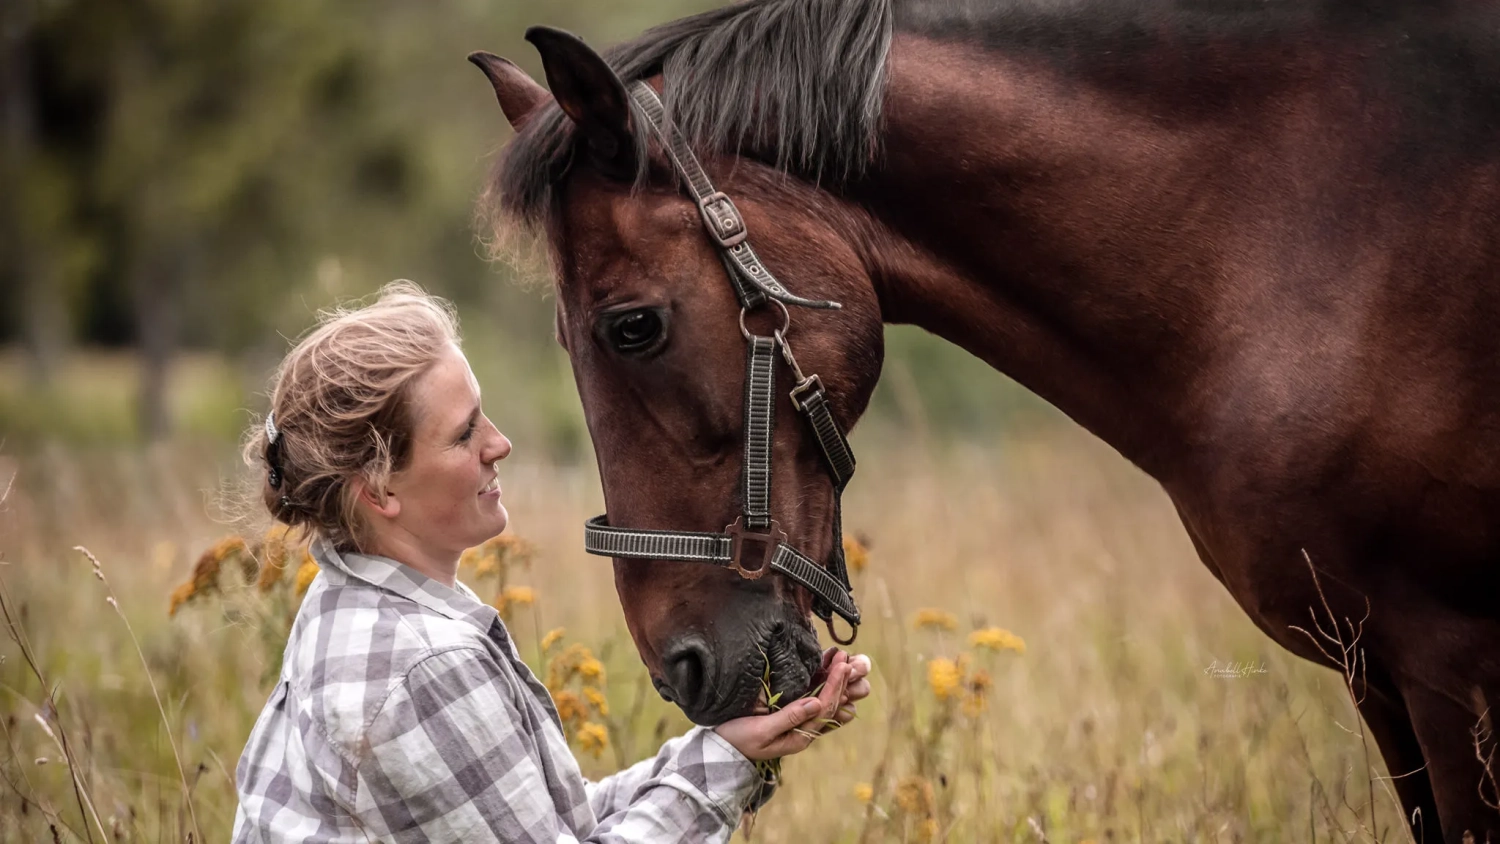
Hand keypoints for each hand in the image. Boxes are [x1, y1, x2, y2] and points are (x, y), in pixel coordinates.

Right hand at [713, 650, 873, 761]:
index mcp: (800, 737)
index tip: (841, 666)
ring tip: (840, 662)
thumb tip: (816, 703)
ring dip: (833, 683)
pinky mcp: (789, 718)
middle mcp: (803, 732)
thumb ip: (788, 718)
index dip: (835, 686)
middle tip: (845, 657)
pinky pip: (812, 702)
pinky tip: (824, 674)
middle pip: (829, 706)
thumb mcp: (761, 731)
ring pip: (823, 703)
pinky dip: (821, 686)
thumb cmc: (738, 740)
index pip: (824, 709)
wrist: (722, 750)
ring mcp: (797, 725)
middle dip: (839, 681)